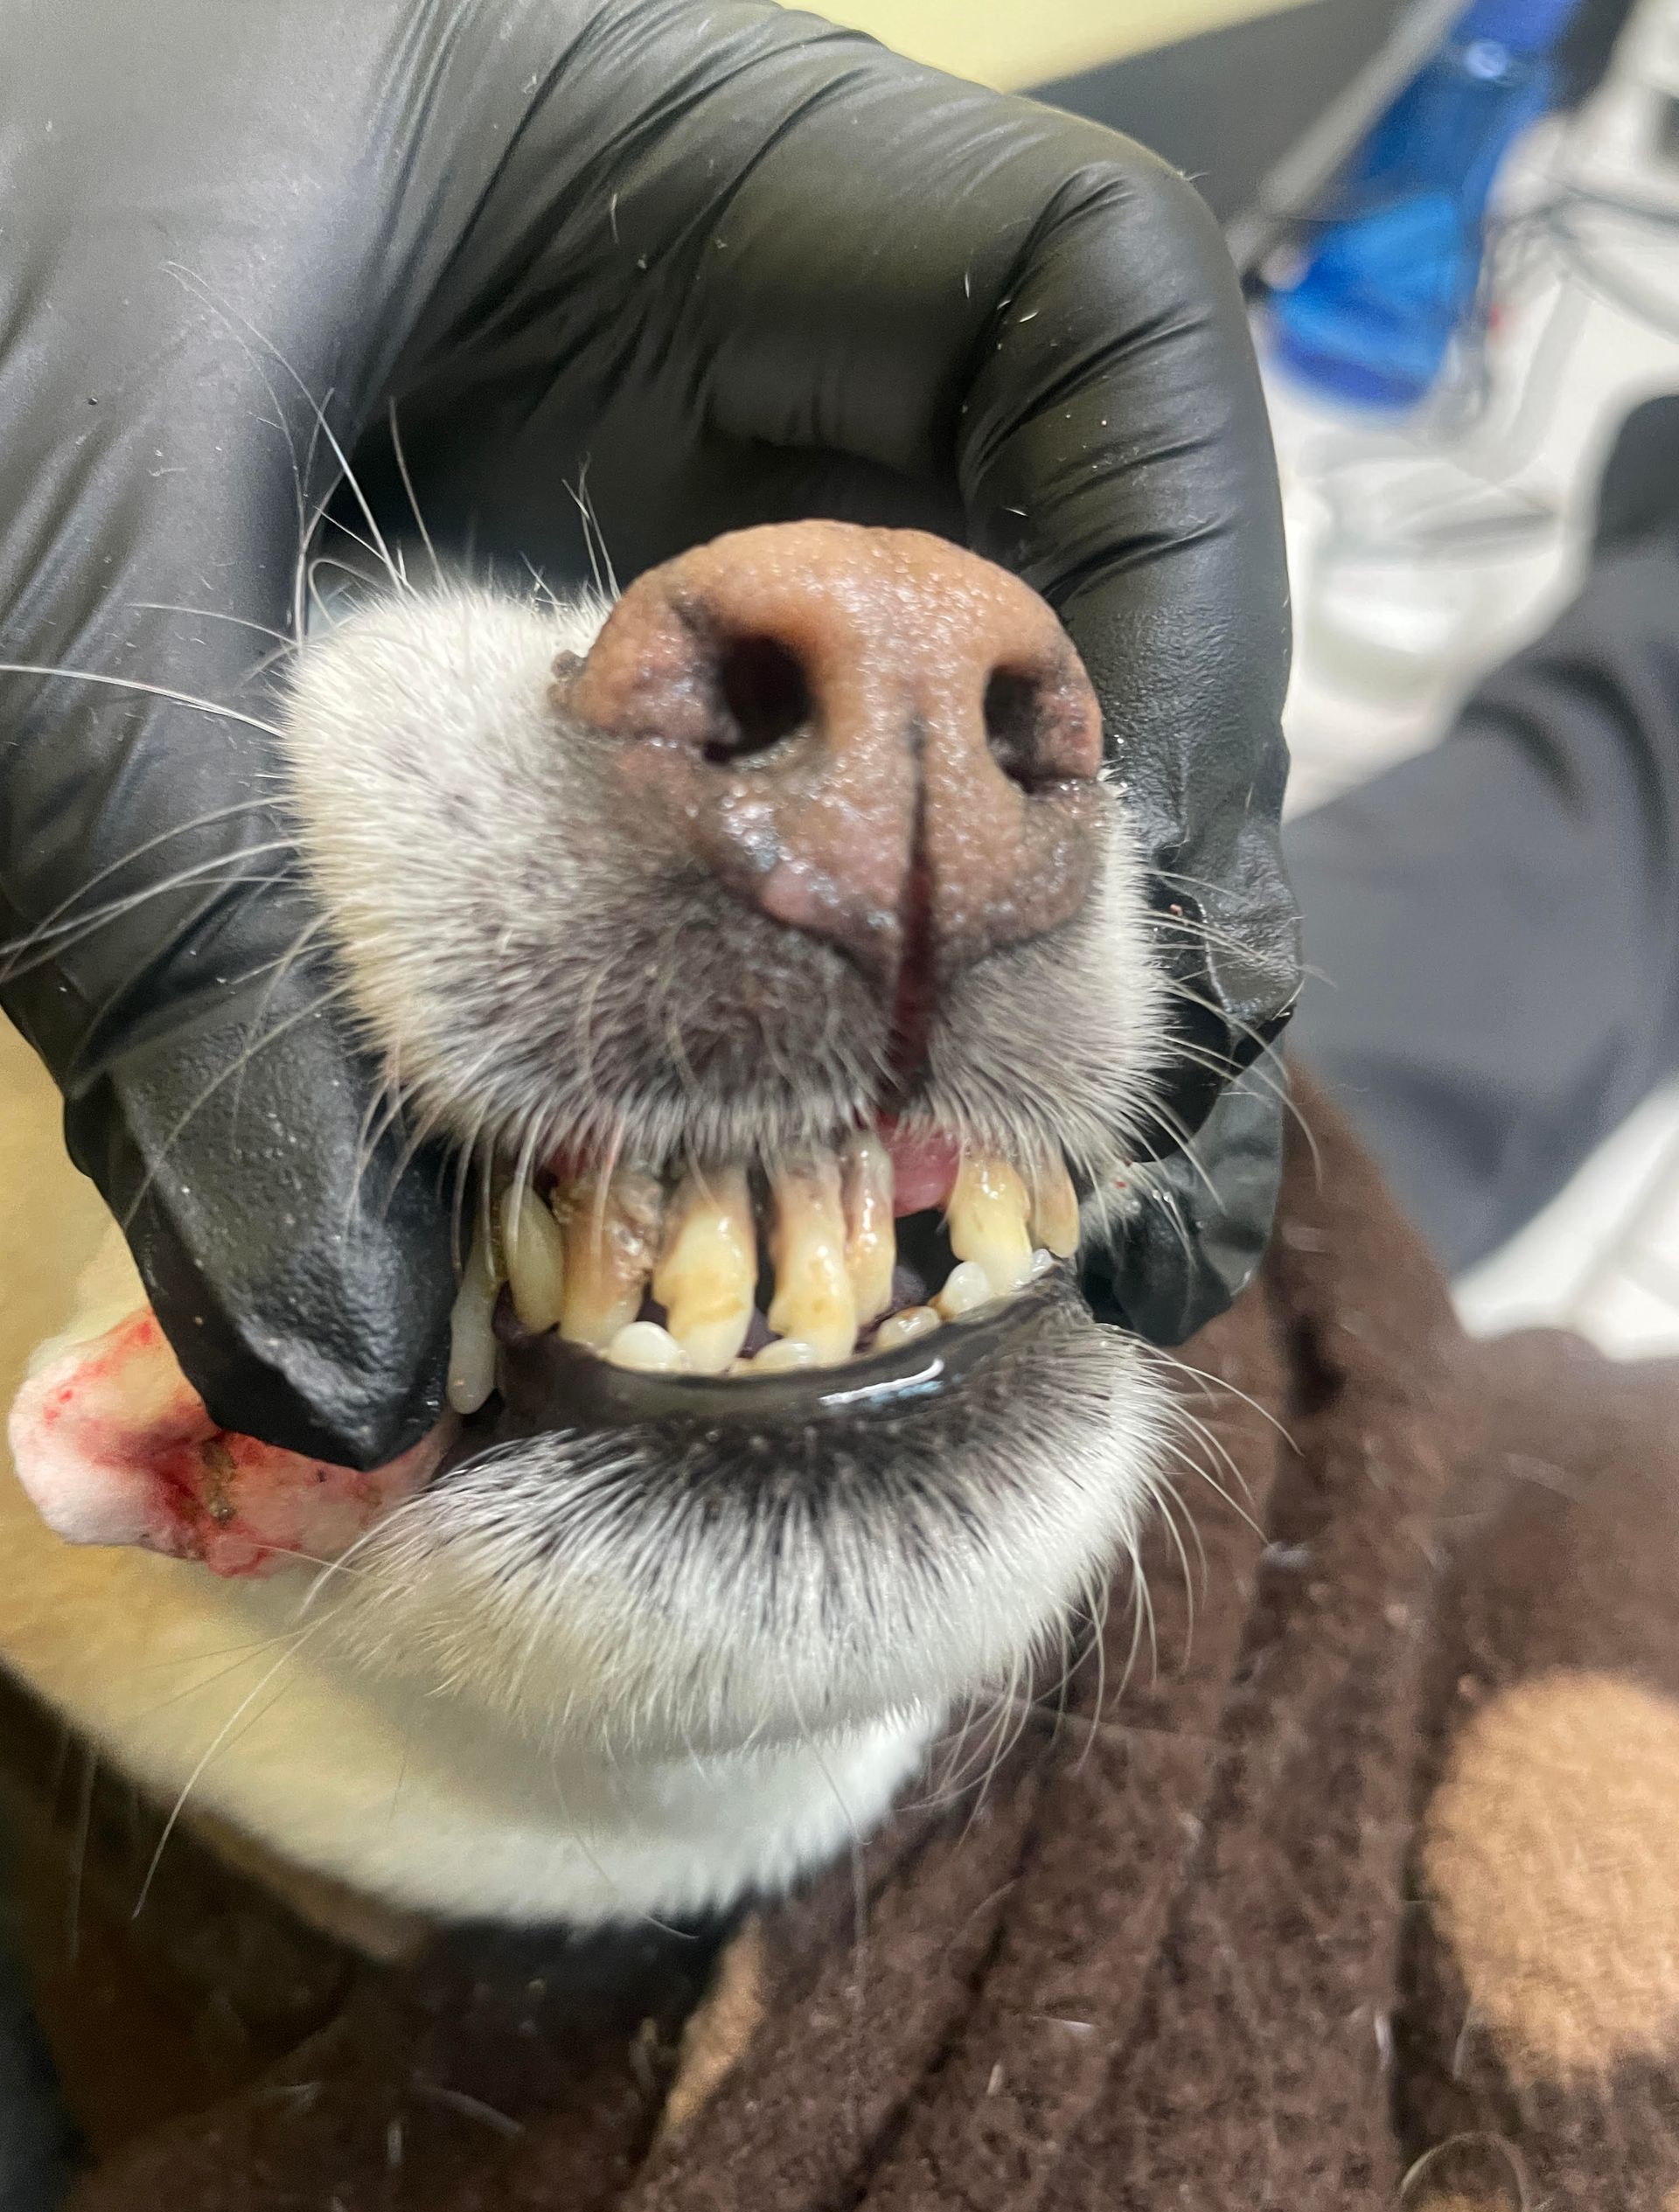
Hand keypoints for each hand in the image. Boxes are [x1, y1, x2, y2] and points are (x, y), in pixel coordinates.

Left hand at [0, 0, 1297, 1463]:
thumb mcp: (66, 521)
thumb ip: (204, 924)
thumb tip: (341, 1366)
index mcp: (703, 177)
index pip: (1091, 319)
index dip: (1185, 600)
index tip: (1128, 889)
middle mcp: (736, 349)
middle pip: (1070, 582)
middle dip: (1108, 869)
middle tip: (1087, 1157)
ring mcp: (669, 496)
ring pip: (935, 732)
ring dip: (971, 977)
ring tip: (1003, 1222)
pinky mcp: (576, 642)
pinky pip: (750, 821)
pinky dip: (776, 1008)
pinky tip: (764, 1168)